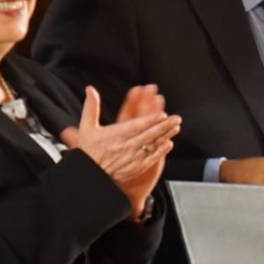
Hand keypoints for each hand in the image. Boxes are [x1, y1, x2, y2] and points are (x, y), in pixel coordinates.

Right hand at [63, 85, 180, 215]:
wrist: (91, 174)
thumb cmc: (89, 151)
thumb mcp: (87, 127)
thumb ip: (91, 107)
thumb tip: (90, 89)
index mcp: (116, 135)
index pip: (137, 126)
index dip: (151, 120)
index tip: (162, 114)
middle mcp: (126, 146)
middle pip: (149, 135)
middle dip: (164, 126)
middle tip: (176, 118)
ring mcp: (132, 158)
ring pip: (153, 145)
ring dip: (166, 136)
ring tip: (176, 127)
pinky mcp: (136, 167)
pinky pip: (151, 158)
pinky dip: (161, 151)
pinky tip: (169, 144)